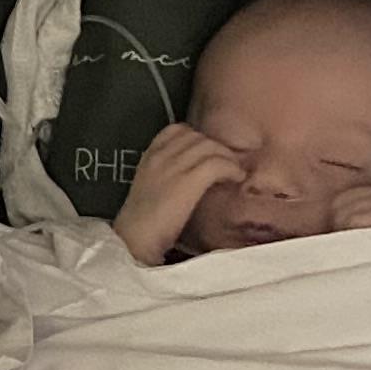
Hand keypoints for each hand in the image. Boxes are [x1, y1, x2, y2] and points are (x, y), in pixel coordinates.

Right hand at [114, 123, 240, 264]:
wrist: (134, 239)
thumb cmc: (143, 223)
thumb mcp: (150, 189)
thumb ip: (166, 177)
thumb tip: (192, 176)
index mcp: (150, 157)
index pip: (177, 130)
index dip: (197, 138)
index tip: (207, 153)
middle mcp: (162, 156)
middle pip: (198, 137)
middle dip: (216, 148)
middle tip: (227, 164)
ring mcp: (174, 166)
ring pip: (210, 146)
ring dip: (227, 157)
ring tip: (234, 172)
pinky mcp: (189, 181)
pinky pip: (218, 163)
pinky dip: (231, 169)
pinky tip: (236, 179)